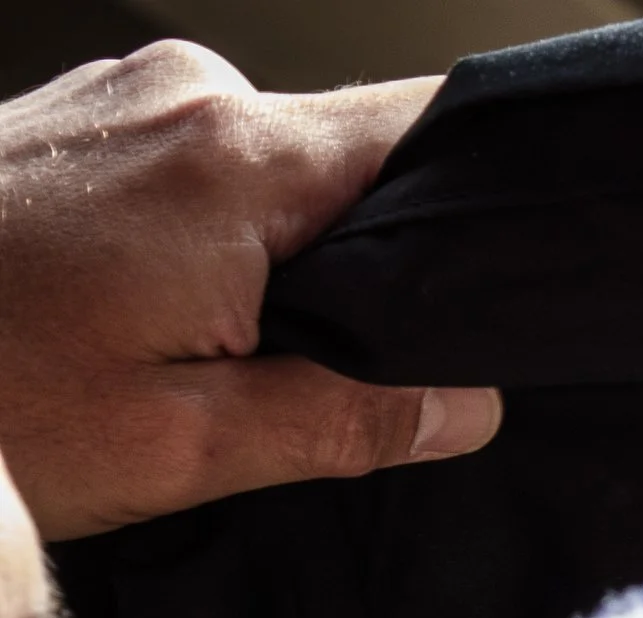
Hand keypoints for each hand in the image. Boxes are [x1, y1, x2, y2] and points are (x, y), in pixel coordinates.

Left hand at [0, 40, 501, 541]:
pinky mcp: (86, 119)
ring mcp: (128, 97)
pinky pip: (205, 169)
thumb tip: (462, 407)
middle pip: (359, 162)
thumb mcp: (184, 449)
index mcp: (233, 166)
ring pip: (279, 173)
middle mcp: (185, 96)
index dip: (487, 205)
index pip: (430, 133)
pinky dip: (220, 246)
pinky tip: (169, 324)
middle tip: (343, 376)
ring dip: (287, 265)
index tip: (508, 285)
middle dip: (378, 268)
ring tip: (227, 359)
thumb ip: (344, 419)